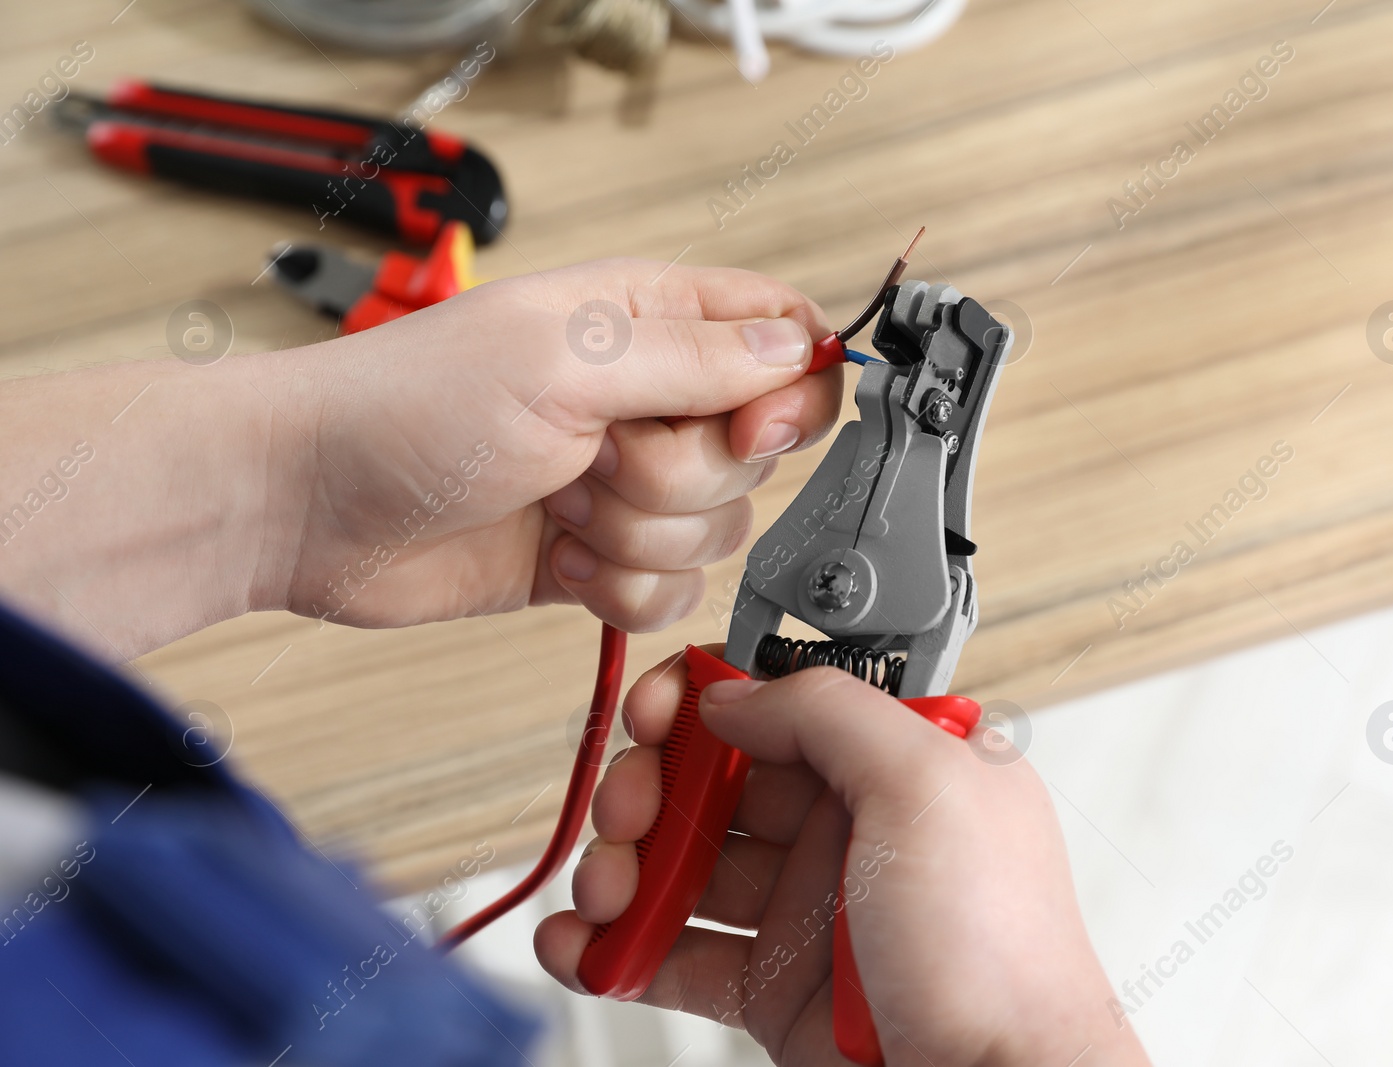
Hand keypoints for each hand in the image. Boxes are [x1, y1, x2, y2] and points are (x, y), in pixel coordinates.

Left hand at [254, 259, 841, 631]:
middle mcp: (647, 400)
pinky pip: (670, 594)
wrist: (312, 506)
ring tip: (556, 504)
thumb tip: (796, 349)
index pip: (784, 339)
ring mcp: (622, 485)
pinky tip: (556, 559)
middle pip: (756, 456)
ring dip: (635, 536)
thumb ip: (694, 358)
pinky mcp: (598, 558)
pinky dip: (617, 591)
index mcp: (651, 321)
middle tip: (591, 457)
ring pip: (716, 533)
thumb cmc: (407, 407)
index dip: (790, 394)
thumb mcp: (563, 361)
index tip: (742, 429)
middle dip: (677, 478)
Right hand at [534, 650, 1150, 1066]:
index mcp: (896, 766)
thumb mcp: (927, 790)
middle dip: (650, 787)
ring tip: (603, 893)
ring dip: (622, 869)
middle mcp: (847, 830)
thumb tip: (737, 690)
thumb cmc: (997, 957)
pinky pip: (676, 954)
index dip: (706, 698)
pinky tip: (581, 946)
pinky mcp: (774, 988)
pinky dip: (617, 949)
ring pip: (683, 866)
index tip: (658, 714)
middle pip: (715, 780)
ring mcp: (806, 910)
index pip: (782, 703)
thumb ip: (830, 713)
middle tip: (626, 814)